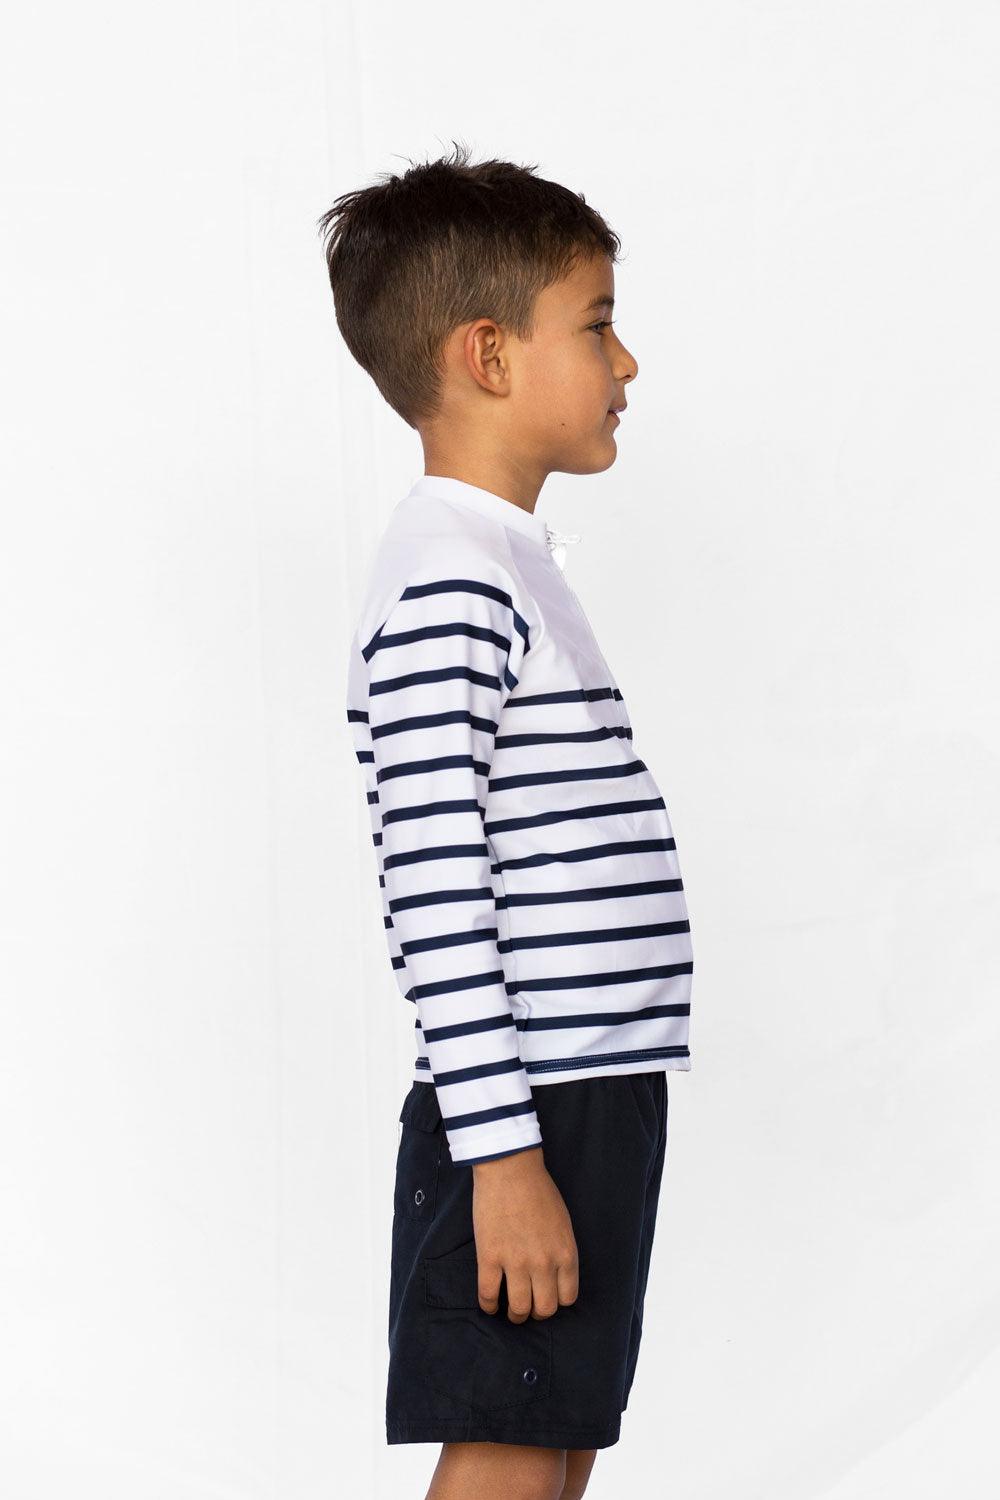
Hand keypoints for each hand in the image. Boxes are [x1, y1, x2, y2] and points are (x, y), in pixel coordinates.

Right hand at [472, 1146, 578, 1322]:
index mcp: (566, 1254)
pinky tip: (489, 1303)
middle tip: (528, 1308)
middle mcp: (544, 1264)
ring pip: (518, 1309)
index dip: (556, 1301)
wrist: (510, 1168)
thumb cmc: (538, 1190)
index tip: (547, 1297)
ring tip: (509, 1312)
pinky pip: (489, 1295)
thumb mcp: (563, 1222)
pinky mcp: (490, 1258)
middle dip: (536, 1313)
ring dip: (514, 1315)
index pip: (567, 1298)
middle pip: (544, 1309)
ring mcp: (516, 1263)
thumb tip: (554, 1274)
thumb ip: (561, 1251)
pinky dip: (489, 1305)